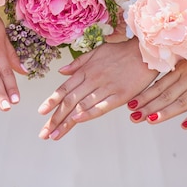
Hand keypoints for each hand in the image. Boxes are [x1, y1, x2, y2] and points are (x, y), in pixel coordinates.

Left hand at [37, 38, 158, 139]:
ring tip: (55, 135)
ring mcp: (106, 88)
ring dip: (67, 122)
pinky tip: (77, 120)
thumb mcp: (97, 52)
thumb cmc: (122, 51)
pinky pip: (101, 106)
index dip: (52, 101)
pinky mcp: (120, 95)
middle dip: (55, 118)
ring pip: (82, 106)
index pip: (65, 88)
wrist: (145, 51)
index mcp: (86, 71)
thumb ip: (78, 63)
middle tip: (44, 133)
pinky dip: (88, 113)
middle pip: (70, 101)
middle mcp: (93, 80)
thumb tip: (61, 71)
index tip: (41, 112)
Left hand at [127, 47, 186, 127]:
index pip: (158, 86)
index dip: (144, 96)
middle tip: (132, 117)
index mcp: (181, 70)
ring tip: (150, 120)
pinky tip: (185, 126)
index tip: (130, 105)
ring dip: (165, 112)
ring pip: (181, 101)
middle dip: (148, 107)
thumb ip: (178, 70)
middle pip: (165, 95)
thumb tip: (162, 80)